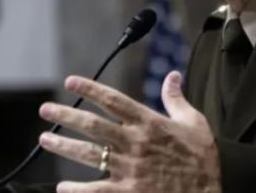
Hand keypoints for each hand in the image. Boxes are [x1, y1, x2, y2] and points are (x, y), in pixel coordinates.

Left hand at [38, 71, 220, 192]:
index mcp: (149, 122)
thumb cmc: (202, 156)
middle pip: (92, 125)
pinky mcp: (127, 191)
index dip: (90, 89)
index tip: (70, 82)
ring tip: (45, 139)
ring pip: (88, 154)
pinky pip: (95, 190)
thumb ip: (176, 99)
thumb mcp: (194, 121)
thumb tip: (172, 75)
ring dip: (64, 146)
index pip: (113, 100)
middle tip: (45, 110)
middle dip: (66, 115)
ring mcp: (129, 168)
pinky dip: (76, 189)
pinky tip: (62, 186)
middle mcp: (135, 142)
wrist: (210, 189)